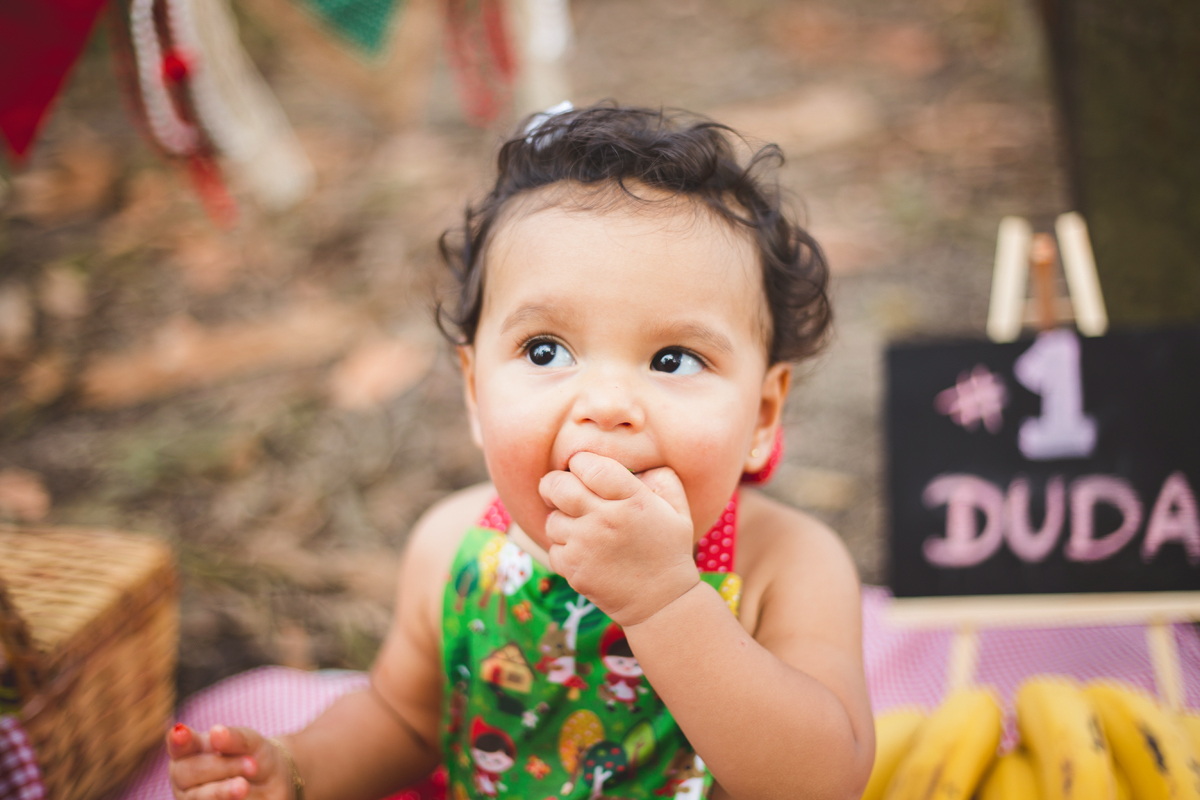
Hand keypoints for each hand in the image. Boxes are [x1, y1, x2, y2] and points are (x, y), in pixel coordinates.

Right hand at [167, 723, 290, 799]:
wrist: (272, 785)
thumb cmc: (253, 757)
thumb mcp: (251, 743)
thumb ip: (235, 738)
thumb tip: (217, 732)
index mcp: (191, 749)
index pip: (179, 744)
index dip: (178, 740)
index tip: (181, 733)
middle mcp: (184, 775)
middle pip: (186, 772)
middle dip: (220, 767)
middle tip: (251, 765)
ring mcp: (192, 797)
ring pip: (196, 796)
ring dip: (222, 790)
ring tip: (243, 786)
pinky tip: (240, 797)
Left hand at [539, 451, 699, 625]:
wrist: (662, 602)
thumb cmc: (668, 550)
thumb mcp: (678, 510)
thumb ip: (661, 477)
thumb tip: (636, 464)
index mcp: (632, 499)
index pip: (587, 464)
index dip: (579, 462)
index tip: (582, 469)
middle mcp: (605, 519)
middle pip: (557, 486)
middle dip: (554, 484)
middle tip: (559, 489)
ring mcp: (586, 546)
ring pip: (552, 519)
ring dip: (561, 520)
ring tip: (580, 527)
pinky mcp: (574, 570)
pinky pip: (554, 548)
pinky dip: (564, 548)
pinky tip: (583, 551)